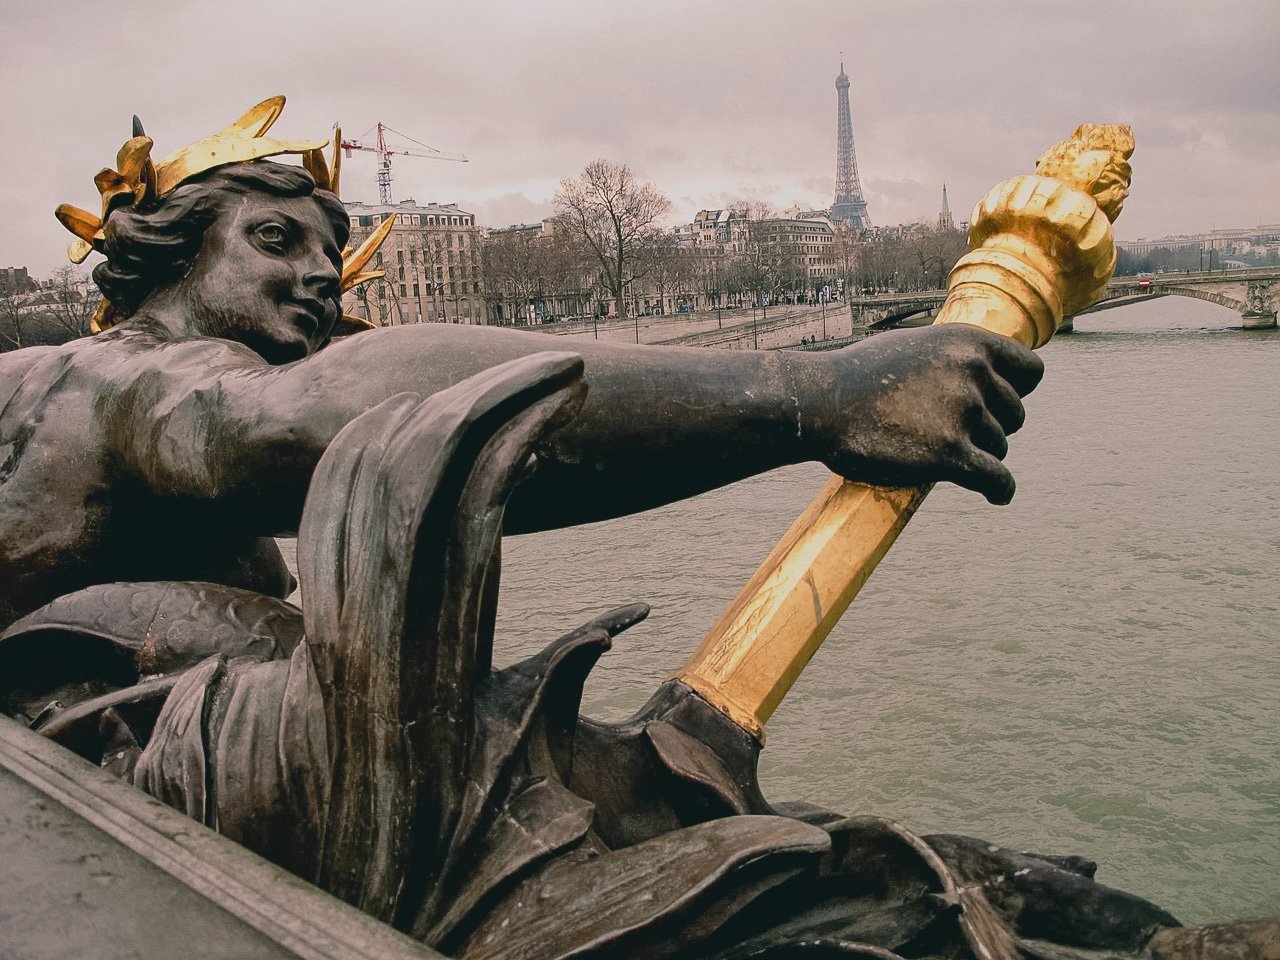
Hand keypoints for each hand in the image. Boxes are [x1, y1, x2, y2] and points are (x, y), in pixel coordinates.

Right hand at [816, 325, 1043, 503]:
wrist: (820, 403)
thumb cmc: (858, 376)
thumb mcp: (914, 346)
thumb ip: (954, 357)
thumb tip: (984, 368)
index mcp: (969, 342)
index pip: (1031, 372)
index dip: (1016, 392)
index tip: (998, 406)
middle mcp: (973, 373)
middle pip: (1015, 415)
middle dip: (993, 428)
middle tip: (956, 436)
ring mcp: (963, 413)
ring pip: (1000, 447)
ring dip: (978, 456)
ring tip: (940, 455)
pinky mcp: (948, 454)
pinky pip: (996, 479)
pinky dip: (1000, 491)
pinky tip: (997, 496)